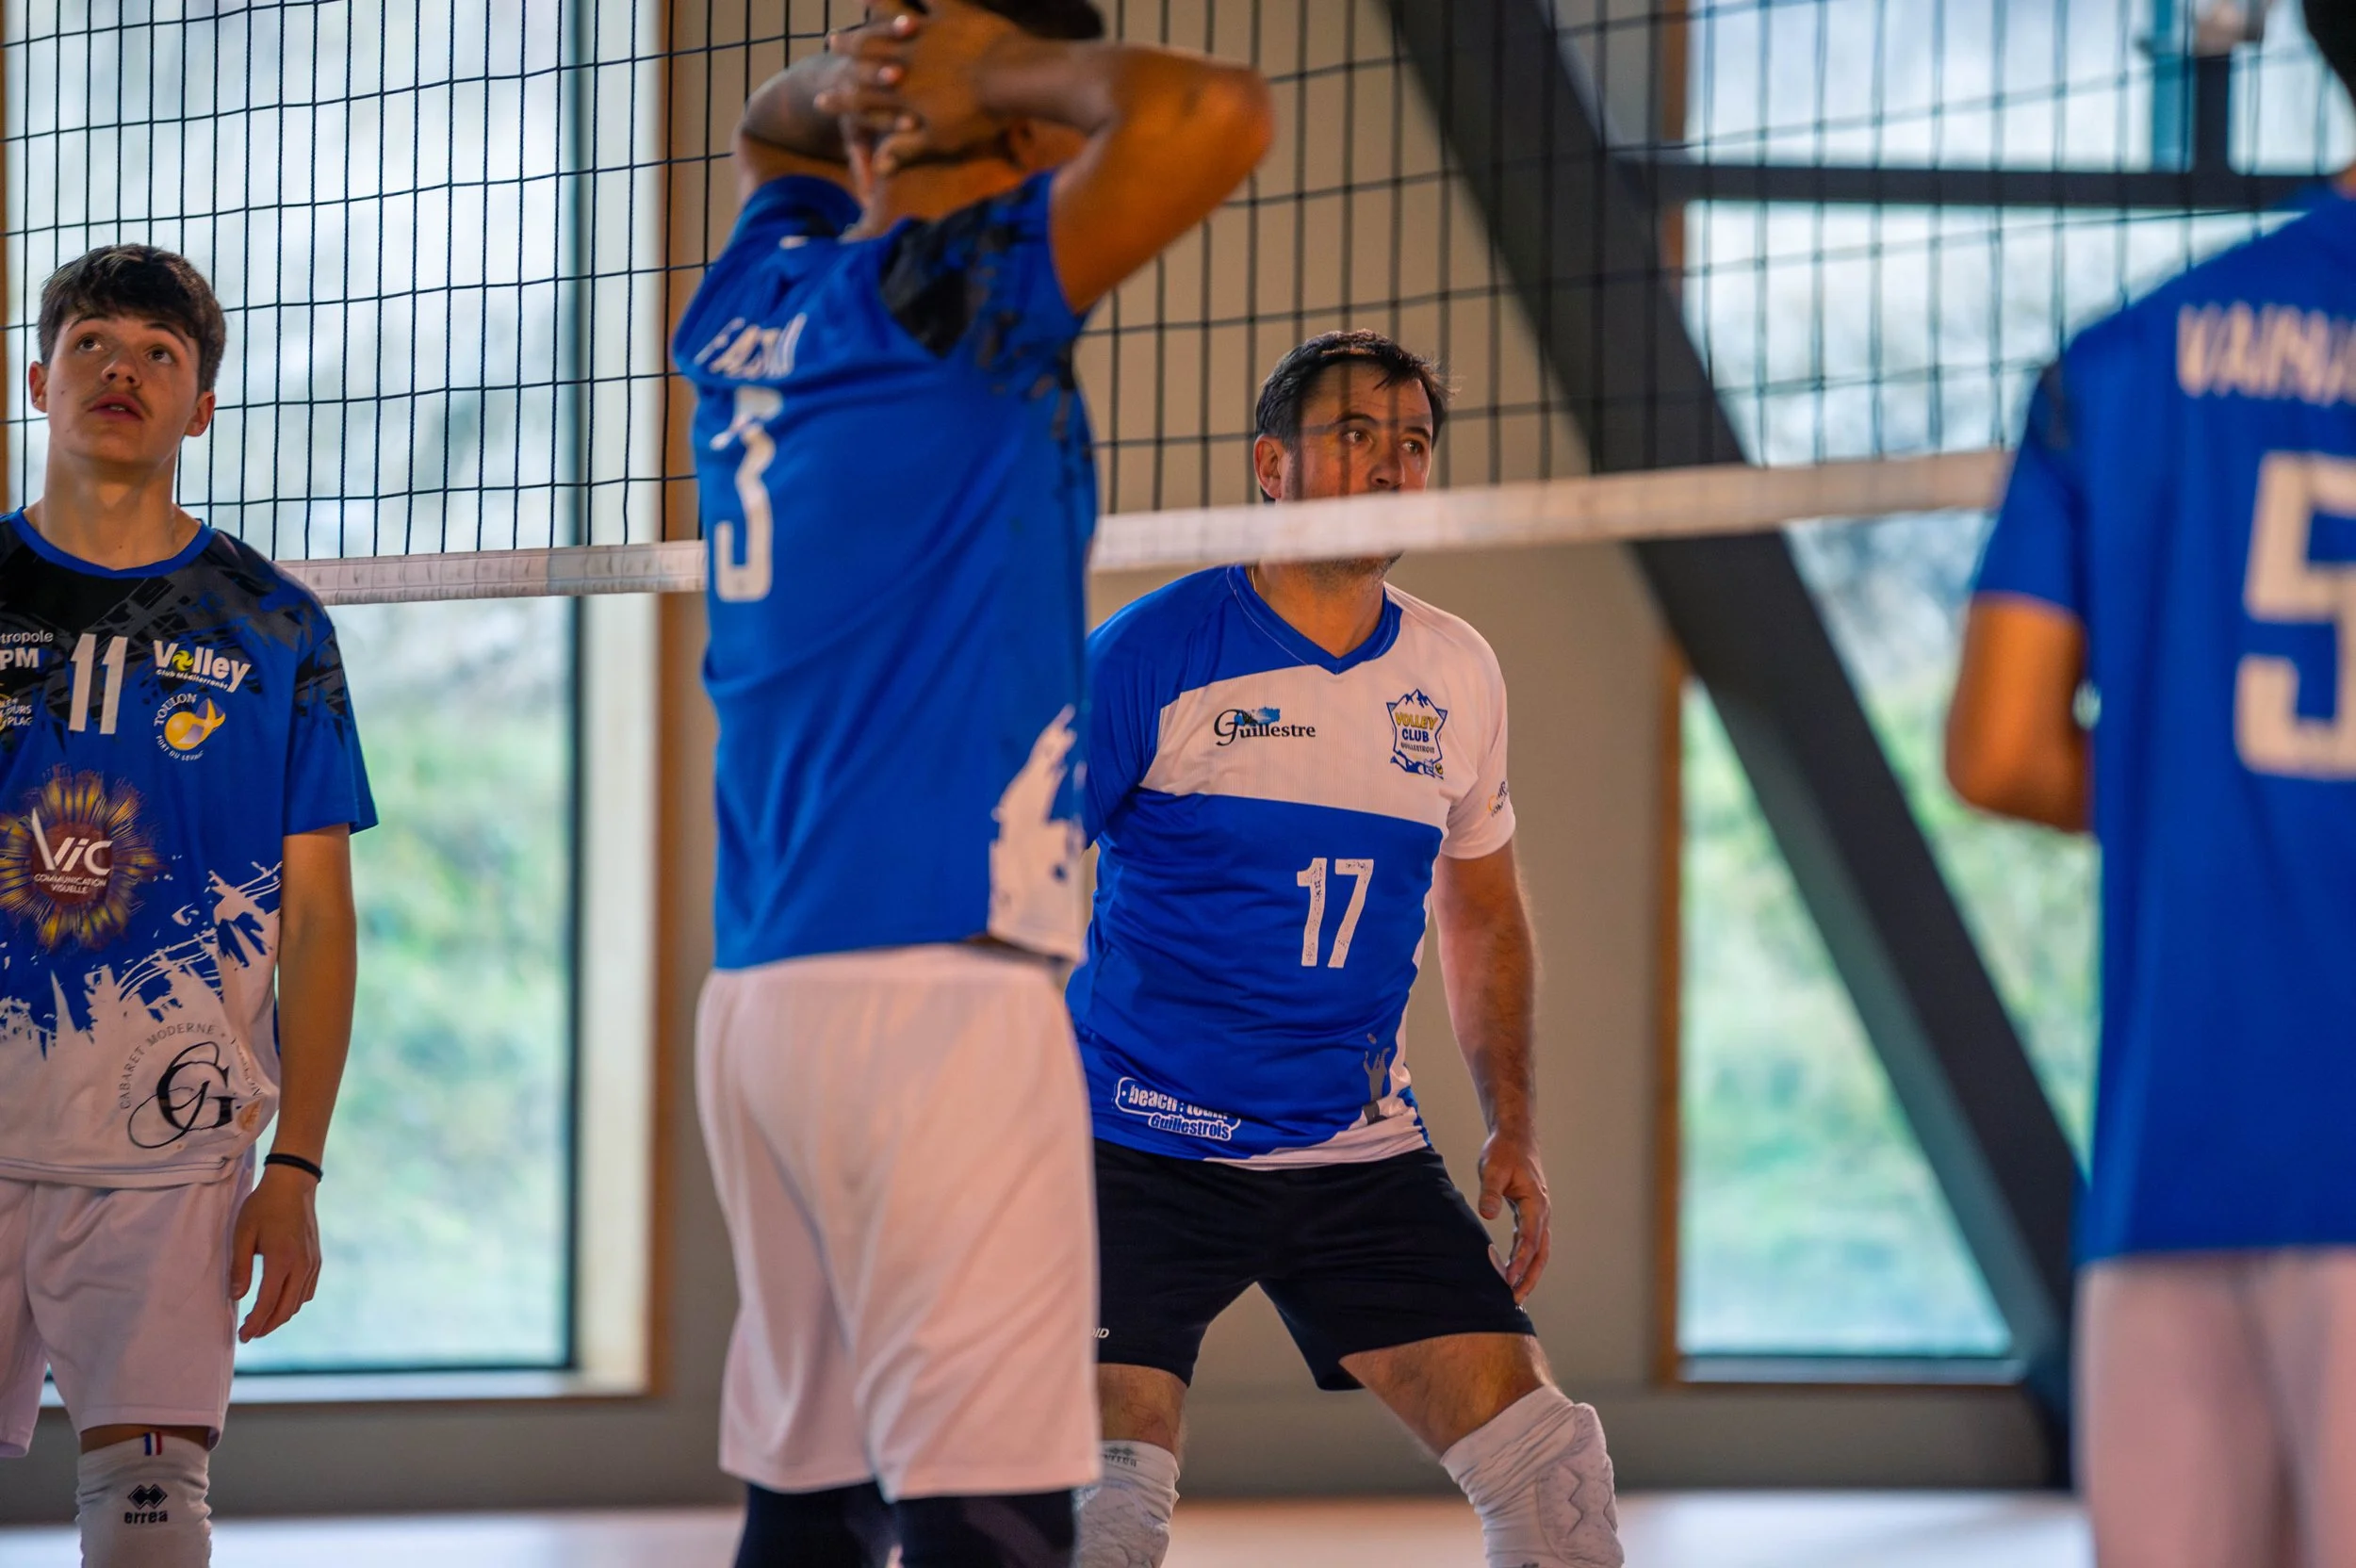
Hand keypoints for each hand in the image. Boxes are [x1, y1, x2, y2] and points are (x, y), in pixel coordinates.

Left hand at [229, 1164, 322, 1341]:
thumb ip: (240, 1267)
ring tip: (262, 1321)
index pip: (268, 1303)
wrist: (293, 1185)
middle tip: (250, 1334)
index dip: (254, 1323)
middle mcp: (301, 1266)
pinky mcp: (316, 1260)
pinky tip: (281, 1302)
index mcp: (281, 1260)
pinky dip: (294, 1303)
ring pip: (299, 1302)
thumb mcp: (242, 1234)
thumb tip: (237, 1297)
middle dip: (268, 1326)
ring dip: (280, 1316)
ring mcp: (312, 1263)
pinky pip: (307, 1291)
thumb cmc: (263, 1207)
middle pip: (286, 1309)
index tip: (242, 1335)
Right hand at [815, 1, 1028, 175]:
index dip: (841, 101)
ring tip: (859, 6)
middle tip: (831, 40)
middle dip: (848, 48)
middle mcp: (907, 60)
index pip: (862, 99)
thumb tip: (881, 172)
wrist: (1011, 80)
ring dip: (874, 16)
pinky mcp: (952, 14)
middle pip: (868, 53)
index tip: (821, 100)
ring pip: (890, 23)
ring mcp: (927, 34)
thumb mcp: (941, 141)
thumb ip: (908, 150)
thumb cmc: (979, 116)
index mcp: (902, 94)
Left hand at [1478, 1126, 1550, 1302]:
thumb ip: (1490, 1192)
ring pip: (1540, 1251)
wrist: (1516, 1138)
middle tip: (1516, 1298)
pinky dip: (1526, 1260)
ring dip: (1530, 1273)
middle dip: (1530, 1277)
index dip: (1520, 1261)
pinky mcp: (1532, 1215)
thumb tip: (1487, 1214)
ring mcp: (1539, 1215)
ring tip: (1517, 1294)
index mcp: (1535, 1203)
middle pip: (1541, 1253)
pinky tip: (1514, 1272)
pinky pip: (1532, 1243)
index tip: (1509, 1279)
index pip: (1529, 1239)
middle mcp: (1542, 1213)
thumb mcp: (1492, 1169)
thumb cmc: (1504, 1152)